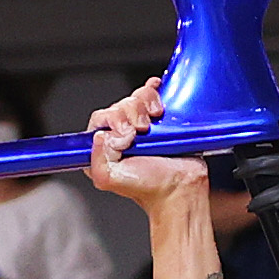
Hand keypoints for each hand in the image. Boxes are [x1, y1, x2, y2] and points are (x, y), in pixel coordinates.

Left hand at [81, 76, 196, 202]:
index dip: (113, 120)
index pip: (100, 119)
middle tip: (142, 131)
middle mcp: (120, 137)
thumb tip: (100, 135)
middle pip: (118, 106)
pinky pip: (152, 95)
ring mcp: (141, 127)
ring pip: (135, 98)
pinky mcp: (160, 120)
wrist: (182, 188)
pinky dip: (153, 90)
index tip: (128, 134)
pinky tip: (156, 91)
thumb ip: (96, 159)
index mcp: (103, 149)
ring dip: (144, 104)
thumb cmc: (150, 188)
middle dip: (131, 112)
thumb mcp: (109, 179)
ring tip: (153, 122)